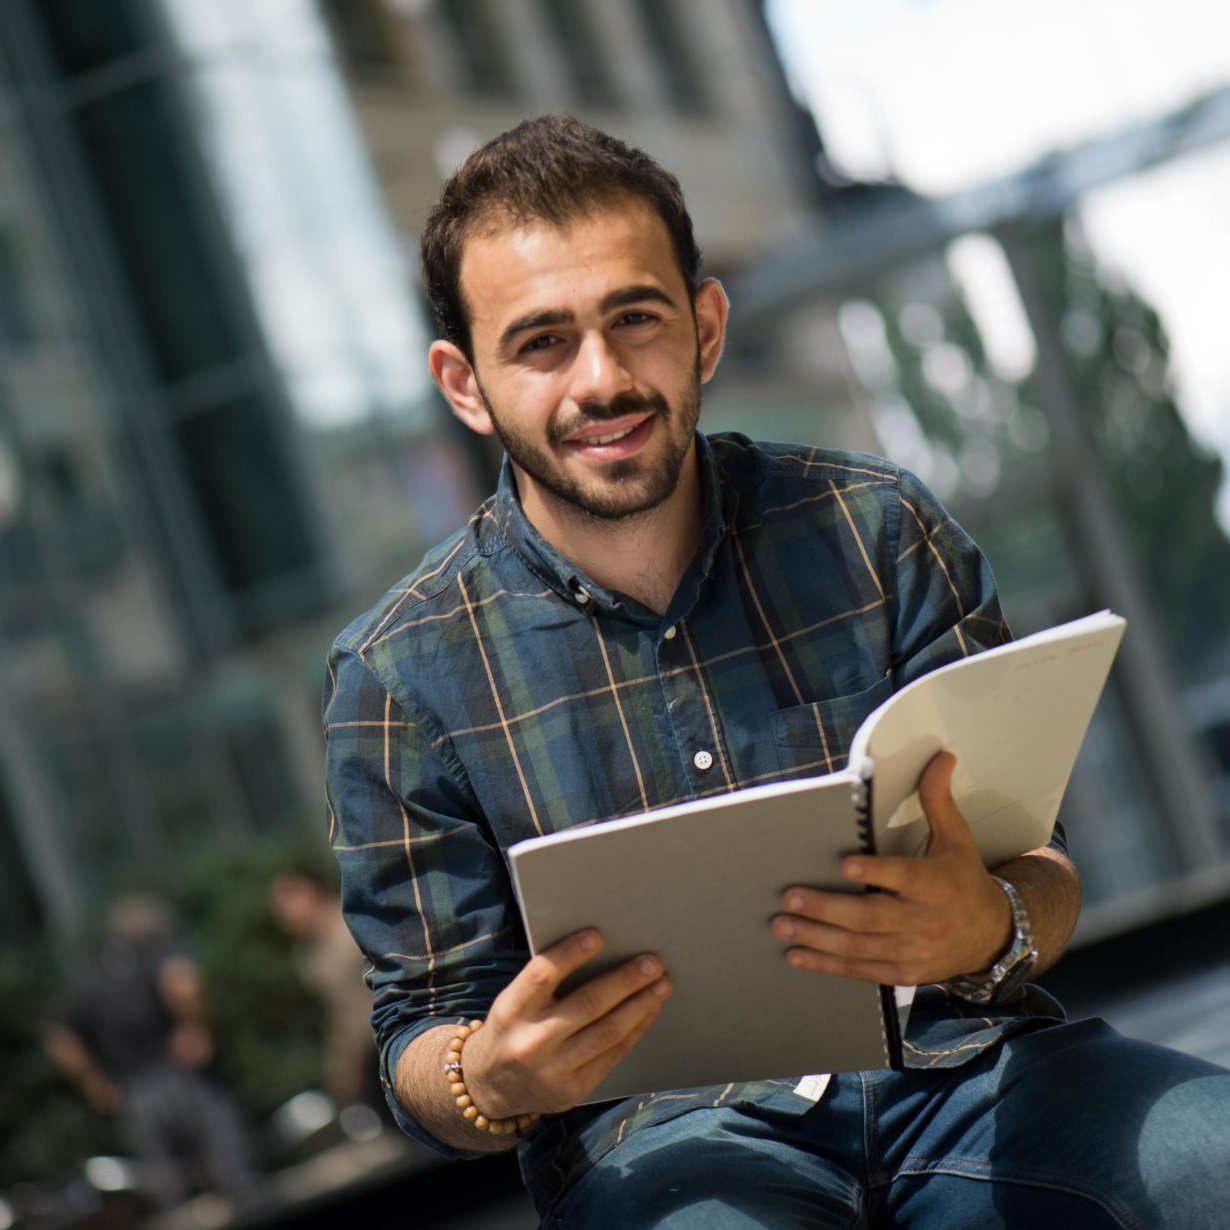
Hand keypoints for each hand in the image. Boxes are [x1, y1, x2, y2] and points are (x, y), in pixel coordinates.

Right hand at [459, 930, 671, 1118]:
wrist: (491, 1087)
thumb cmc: (513, 1028)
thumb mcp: (513, 1002)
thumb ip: (546, 982)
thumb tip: (599, 948)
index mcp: (511, 1010)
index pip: (542, 976)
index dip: (570, 954)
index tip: (597, 935)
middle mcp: (531, 1041)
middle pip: (586, 1005)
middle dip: (624, 981)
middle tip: (652, 962)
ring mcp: (553, 1070)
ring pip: (606, 1032)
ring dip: (640, 1005)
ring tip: (662, 984)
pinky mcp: (573, 1090)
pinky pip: (612, 1055)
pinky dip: (635, 1029)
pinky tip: (649, 1010)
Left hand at [771, 751, 1012, 985]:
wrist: (992, 937)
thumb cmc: (964, 879)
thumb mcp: (956, 838)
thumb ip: (938, 799)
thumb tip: (941, 756)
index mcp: (937, 883)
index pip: (904, 876)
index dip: (876, 872)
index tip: (845, 865)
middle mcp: (924, 920)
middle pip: (871, 916)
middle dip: (827, 909)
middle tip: (789, 897)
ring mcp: (913, 951)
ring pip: (860, 946)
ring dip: (817, 938)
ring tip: (781, 925)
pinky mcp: (902, 973)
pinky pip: (861, 970)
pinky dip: (827, 965)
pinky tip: (796, 956)